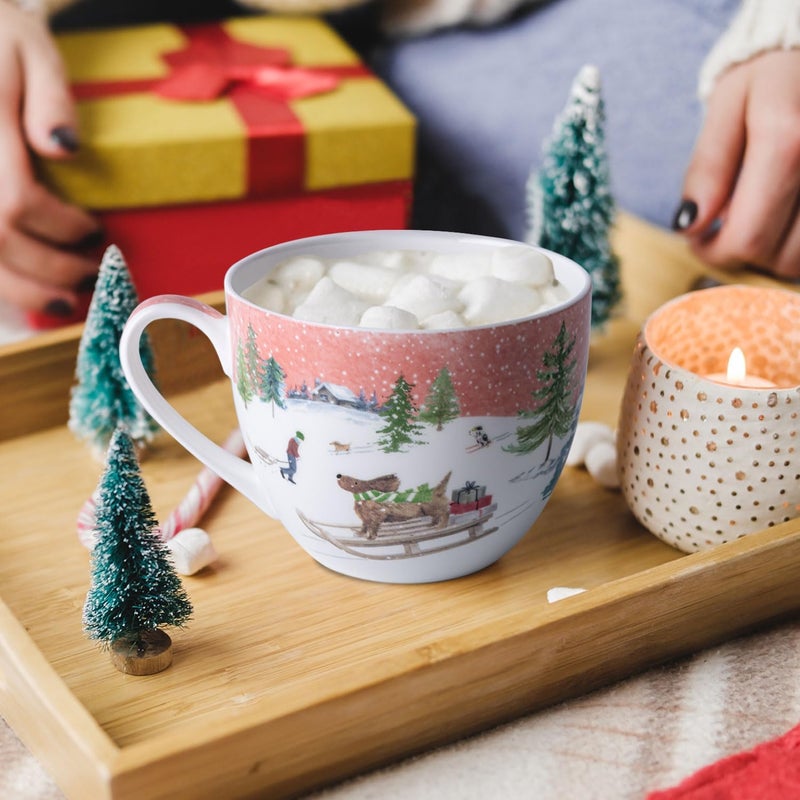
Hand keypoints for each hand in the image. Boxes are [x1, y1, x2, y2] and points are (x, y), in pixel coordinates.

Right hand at [0, 2, 101, 315]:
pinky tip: (28, 289)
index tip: (97, 230)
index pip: (18, 202)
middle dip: (53, 268)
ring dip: (25, 290)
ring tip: (67, 298)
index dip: (63, 228)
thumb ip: (50, 97)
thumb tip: (65, 149)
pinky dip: (2, 282)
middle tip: (93, 273)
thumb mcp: (29, 48)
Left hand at [673, 49, 799, 279]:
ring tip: (758, 217)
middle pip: (780, 256)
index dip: (714, 252)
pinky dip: (798, 243)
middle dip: (743, 253)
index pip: (748, 238)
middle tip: (725, 228)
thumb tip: (688, 225)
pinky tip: (784, 216)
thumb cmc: (772, 70)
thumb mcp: (728, 104)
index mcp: (788, 140)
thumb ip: (709, 166)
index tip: (699, 239)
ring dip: (775, 252)